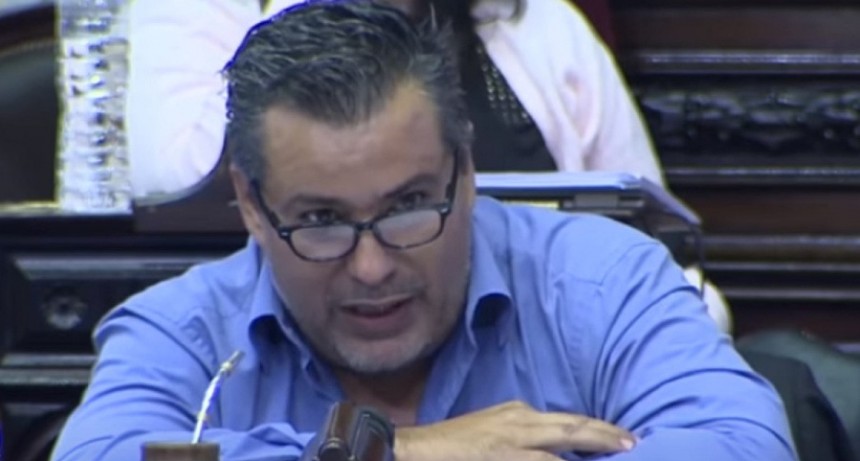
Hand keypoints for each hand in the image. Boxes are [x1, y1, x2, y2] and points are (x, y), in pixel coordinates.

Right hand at [394, 401, 635, 460]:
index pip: (567, 423)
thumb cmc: (454, 448)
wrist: (414, 451)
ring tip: (620, 452)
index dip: (597, 430)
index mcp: (518, 415)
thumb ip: (524, 443)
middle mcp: (520, 421)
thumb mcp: (494, 435)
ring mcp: (512, 440)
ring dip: (591, 447)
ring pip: (562, 445)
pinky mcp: (502, 456)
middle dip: (606, 435)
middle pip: (574, 427)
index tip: (622, 438)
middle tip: (635, 442)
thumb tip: (553, 452)